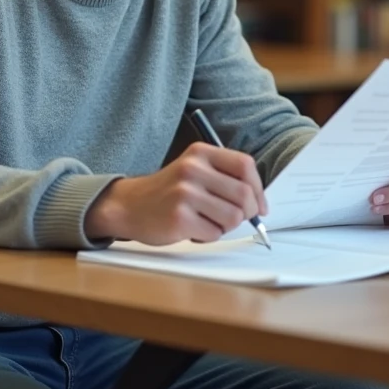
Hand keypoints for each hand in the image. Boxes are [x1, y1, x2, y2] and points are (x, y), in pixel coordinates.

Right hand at [85, 143, 267, 244]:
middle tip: (236, 219)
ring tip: (209, 221)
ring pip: (233, 217)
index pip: (245, 165)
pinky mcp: (179, 218)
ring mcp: (185, 193)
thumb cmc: (168, 192)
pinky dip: (210, 236)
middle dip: (247, 213)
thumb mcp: (194, 170)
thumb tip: (259, 202)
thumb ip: (224, 178)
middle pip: (244, 194)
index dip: (258, 188)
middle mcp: (193, 169)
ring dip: (227, 226)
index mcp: (201, 153)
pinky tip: (194, 228)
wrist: (129, 205)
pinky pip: (214, 233)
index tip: (259, 205)